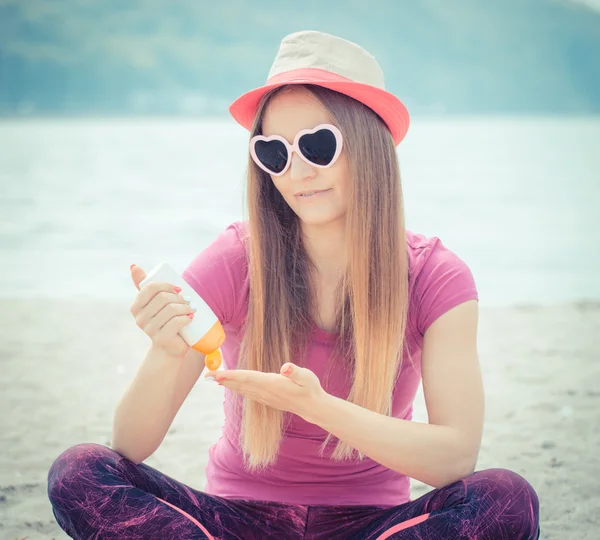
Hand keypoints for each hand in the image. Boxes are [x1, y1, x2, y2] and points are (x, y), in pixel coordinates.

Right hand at [129, 264, 195, 357]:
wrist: (170, 347)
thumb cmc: (164, 321)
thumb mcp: (154, 302)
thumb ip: (144, 285)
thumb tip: (133, 266)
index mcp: (136, 306)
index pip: (150, 287)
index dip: (167, 285)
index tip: (179, 289)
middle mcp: (139, 318)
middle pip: (163, 298)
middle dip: (179, 297)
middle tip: (188, 301)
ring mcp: (149, 330)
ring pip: (171, 309)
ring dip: (186, 307)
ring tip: (191, 309)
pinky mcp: (161, 339)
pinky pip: (176, 322)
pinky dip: (186, 318)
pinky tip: (190, 318)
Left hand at [209, 363, 326, 422]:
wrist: (313, 407)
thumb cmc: (310, 389)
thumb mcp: (306, 377)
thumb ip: (295, 372)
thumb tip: (285, 368)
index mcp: (272, 384)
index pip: (248, 378)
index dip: (232, 376)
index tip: (218, 375)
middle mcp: (265, 392)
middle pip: (240, 384)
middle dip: (223, 380)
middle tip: (206, 375)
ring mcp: (265, 397)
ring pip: (242, 389)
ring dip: (227, 384)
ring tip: (214, 379)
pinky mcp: (266, 399)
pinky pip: (247, 393)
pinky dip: (237, 388)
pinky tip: (232, 386)